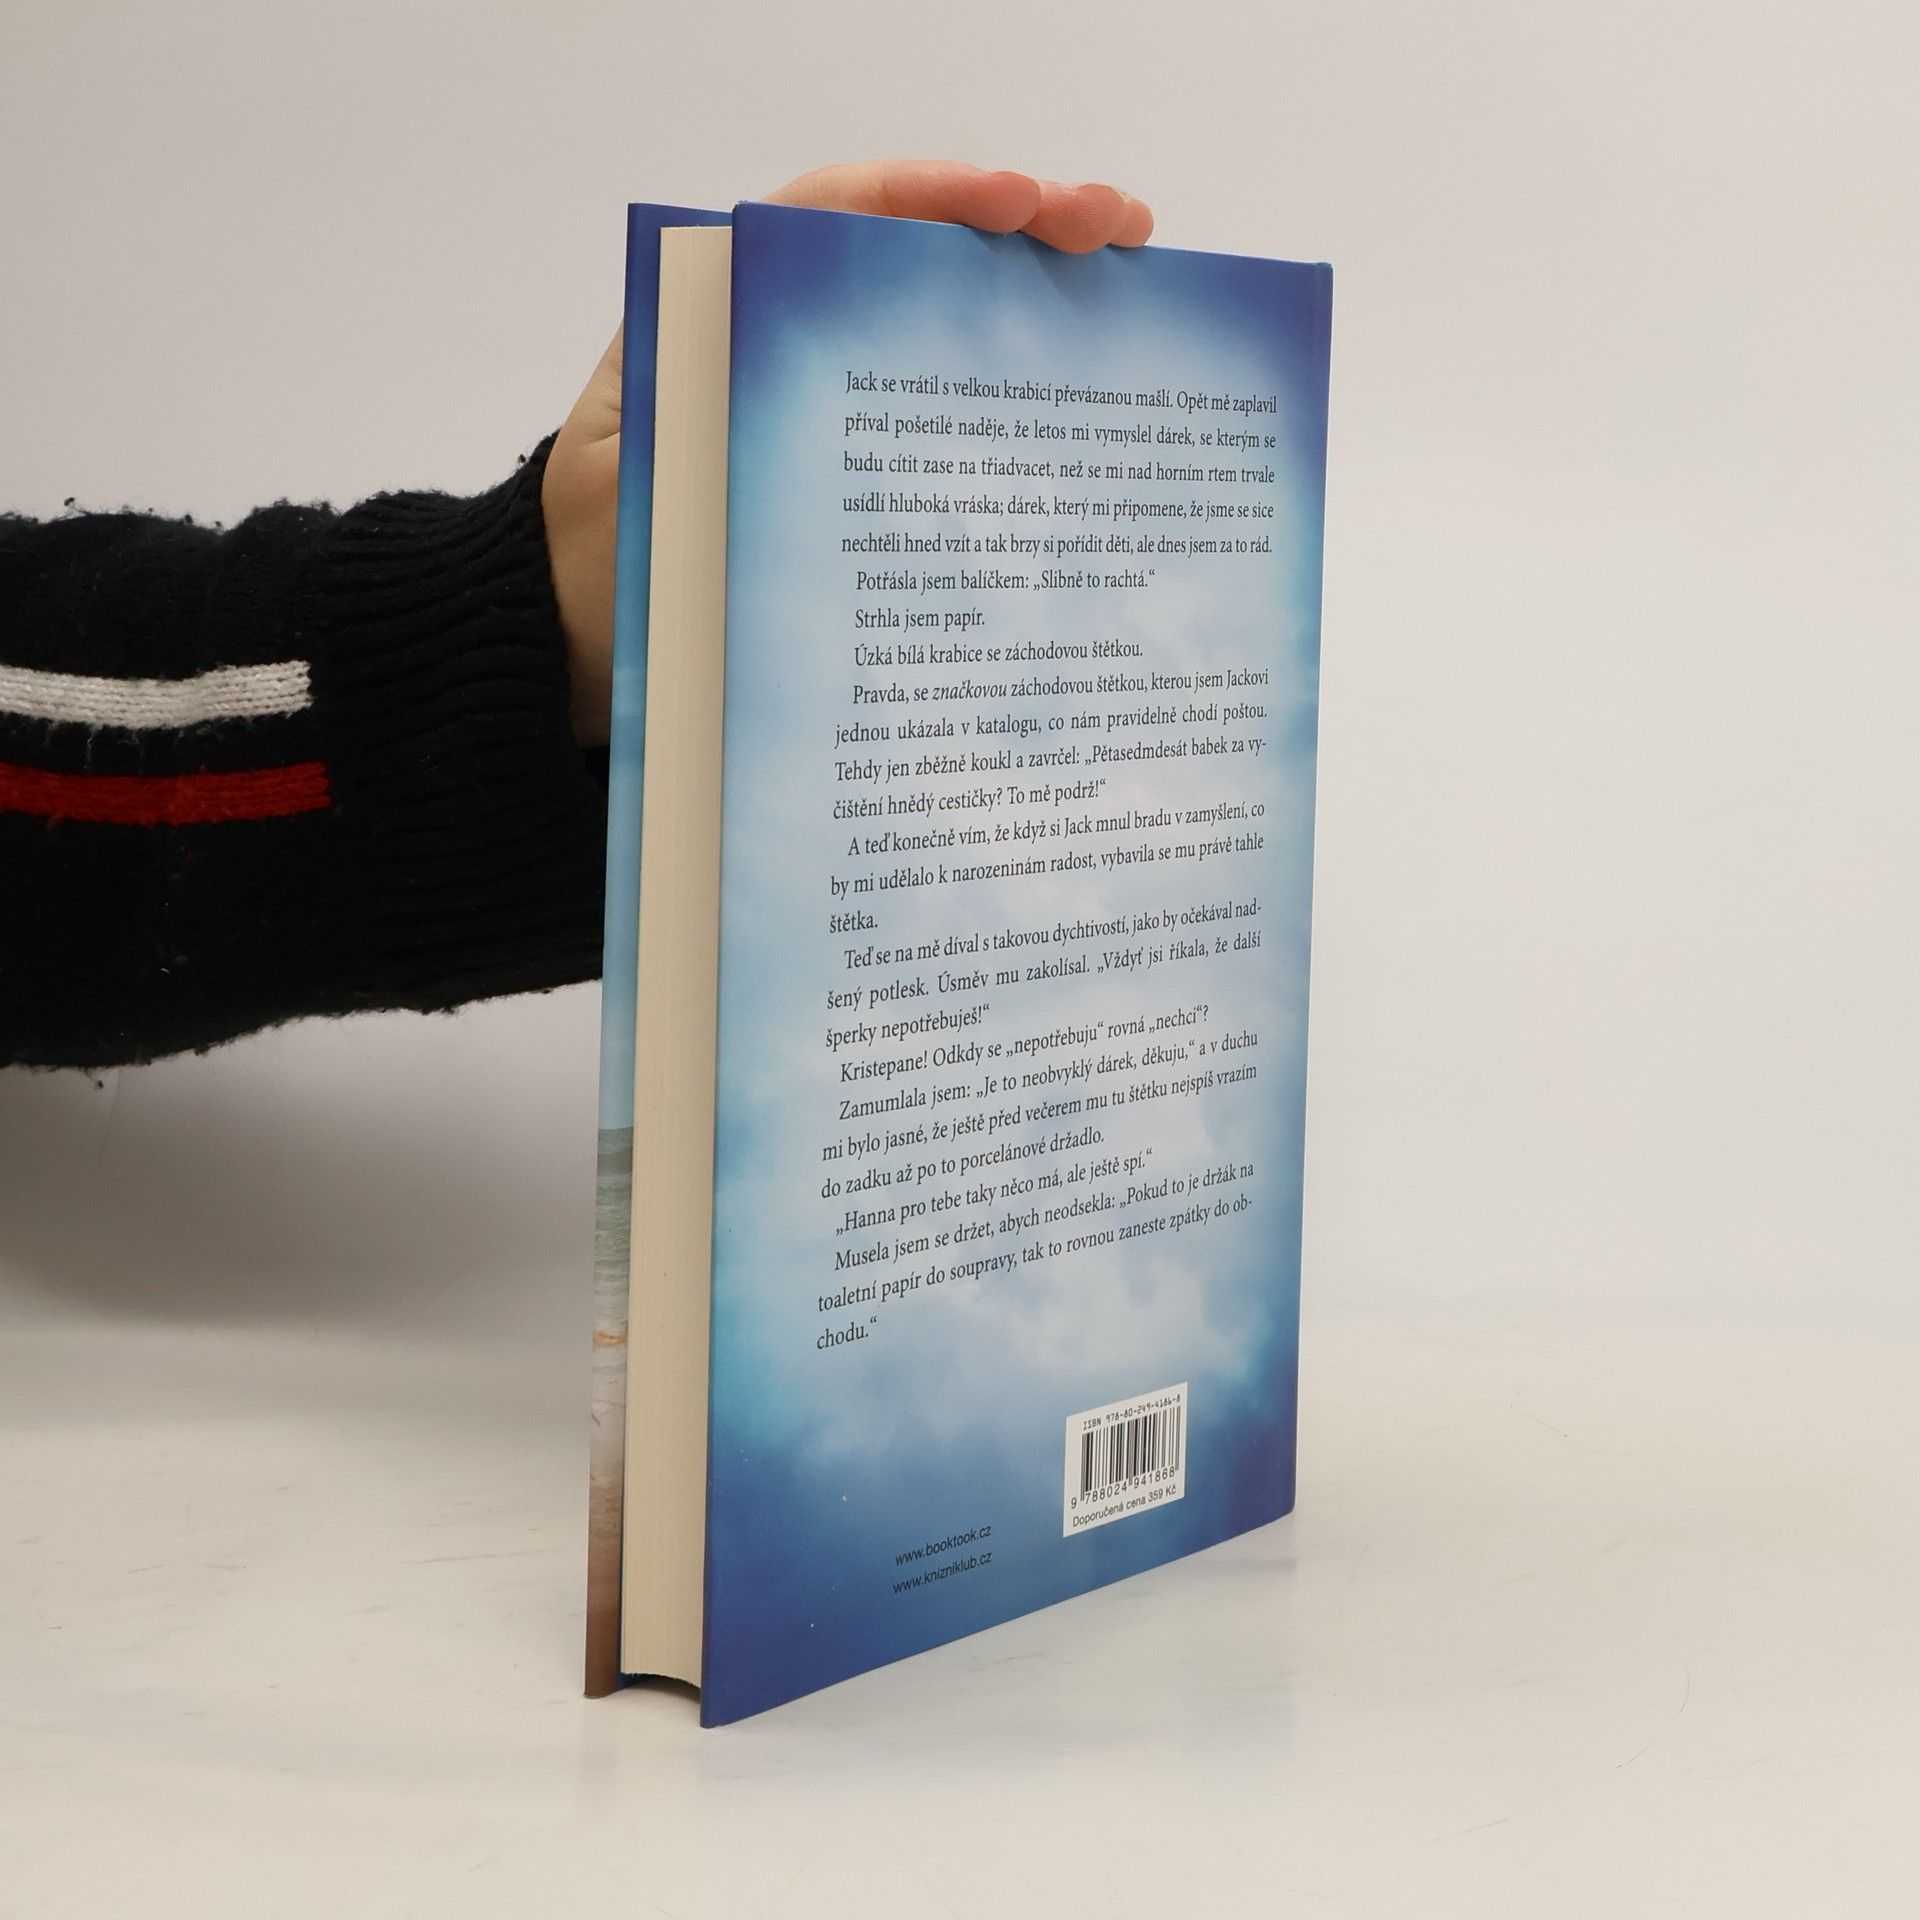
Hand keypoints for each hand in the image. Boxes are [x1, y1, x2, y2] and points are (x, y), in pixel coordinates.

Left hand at [544, 162, 1153, 745]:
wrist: (583, 643)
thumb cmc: (603, 564)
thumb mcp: (639, 485)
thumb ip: (699, 422)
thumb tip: (795, 384)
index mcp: (725, 313)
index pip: (837, 212)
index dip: (932, 196)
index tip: (1020, 205)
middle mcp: (787, 339)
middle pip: (914, 250)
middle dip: (1024, 223)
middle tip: (1120, 227)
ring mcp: (830, 402)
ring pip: (945, 321)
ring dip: (1039, 294)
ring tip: (1135, 276)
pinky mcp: (856, 470)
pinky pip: (942, 410)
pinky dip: (1015, 388)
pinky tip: (1087, 384)